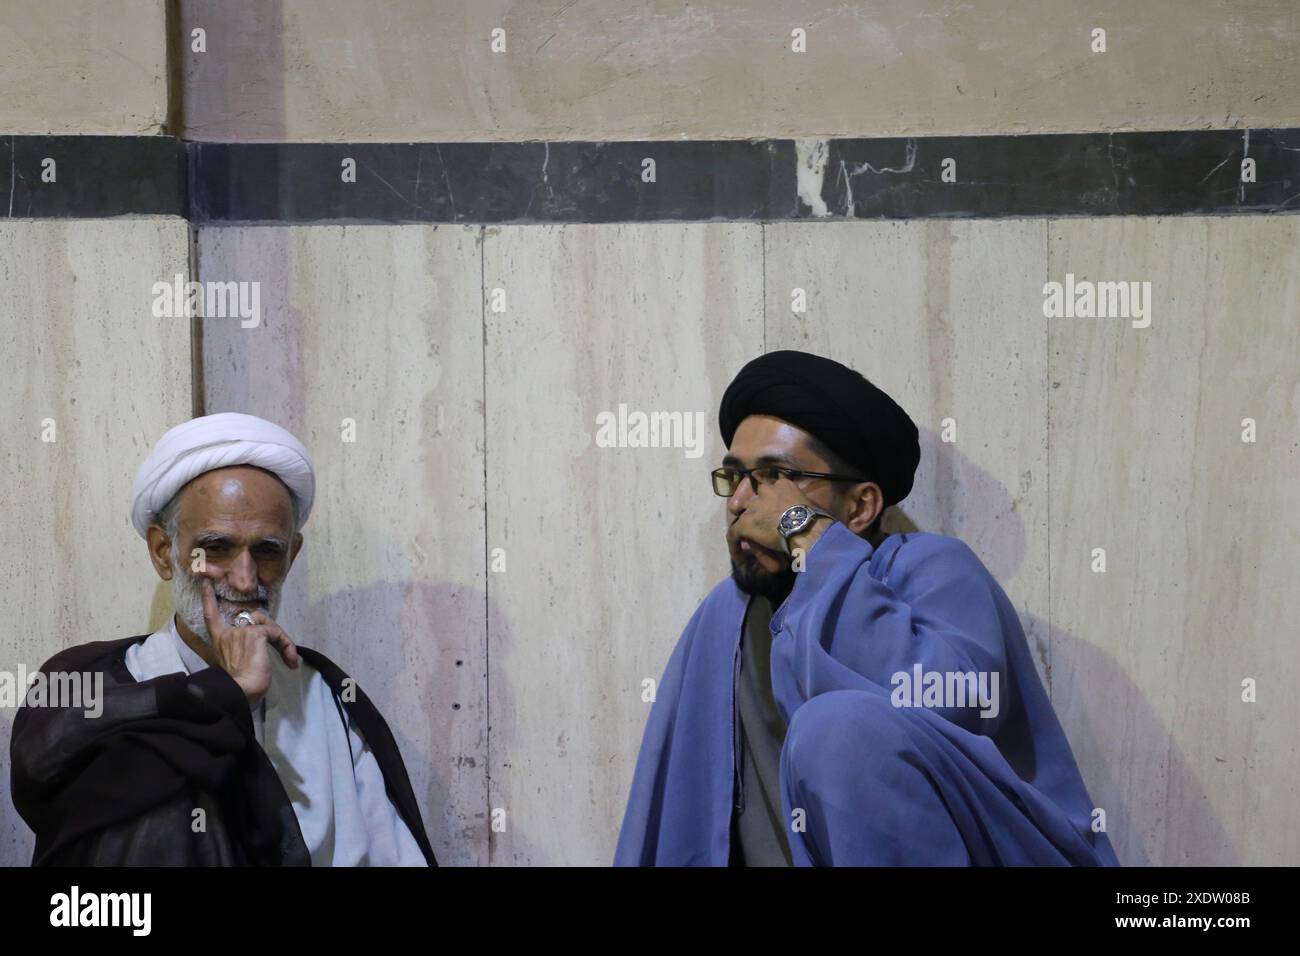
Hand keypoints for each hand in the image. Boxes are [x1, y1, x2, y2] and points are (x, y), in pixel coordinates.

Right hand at [201, 578, 299, 705]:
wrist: (240, 692)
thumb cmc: (240, 686)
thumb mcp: (237, 664)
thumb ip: (241, 650)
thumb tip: (260, 644)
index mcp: (220, 641)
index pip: (211, 616)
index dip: (208, 599)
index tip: (206, 583)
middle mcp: (227, 634)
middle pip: (254, 620)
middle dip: (272, 631)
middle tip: (285, 652)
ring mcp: (241, 632)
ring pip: (269, 627)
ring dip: (283, 642)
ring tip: (289, 659)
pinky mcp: (255, 634)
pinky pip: (276, 633)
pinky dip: (287, 645)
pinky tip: (290, 660)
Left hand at [730, 476, 830, 560]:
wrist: (807, 530)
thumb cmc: (816, 520)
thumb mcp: (810, 505)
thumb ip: (802, 503)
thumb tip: (803, 512)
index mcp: (783, 485)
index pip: (770, 485)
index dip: (768, 498)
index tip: (771, 508)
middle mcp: (766, 491)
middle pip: (755, 499)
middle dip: (756, 510)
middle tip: (761, 525)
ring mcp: (754, 507)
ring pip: (744, 516)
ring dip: (748, 528)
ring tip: (751, 541)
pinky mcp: (745, 523)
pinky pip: (734, 534)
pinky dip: (735, 546)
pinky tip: (739, 557)